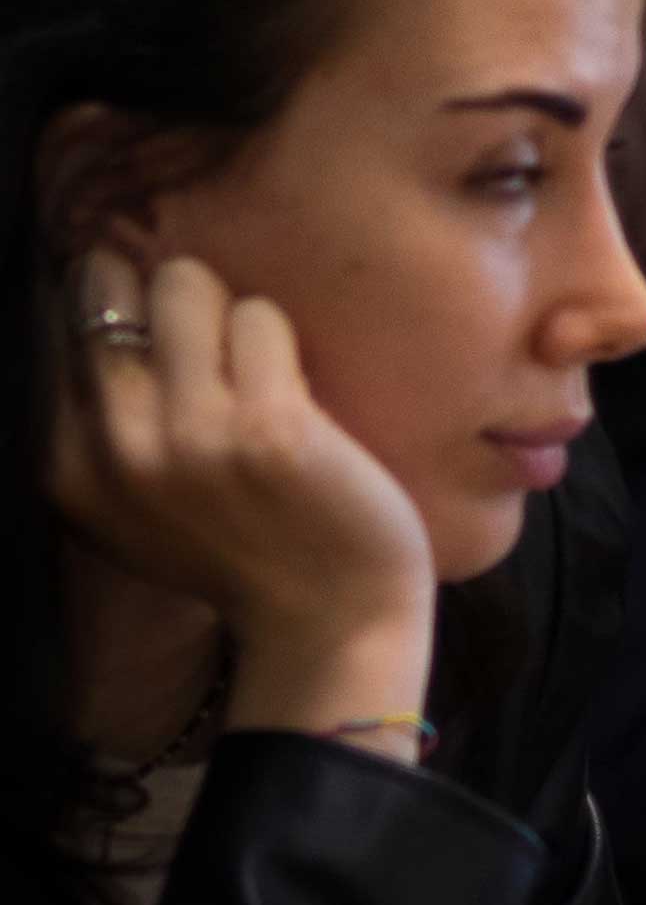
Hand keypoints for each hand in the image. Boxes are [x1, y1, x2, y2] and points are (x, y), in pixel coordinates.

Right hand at [49, 247, 438, 729]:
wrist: (328, 620)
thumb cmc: (237, 550)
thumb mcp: (128, 505)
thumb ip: (98, 423)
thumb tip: (89, 291)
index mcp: (67, 467)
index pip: (59, 325)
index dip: (110, 301)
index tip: (154, 333)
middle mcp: (116, 449)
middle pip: (110, 287)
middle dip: (164, 295)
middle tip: (207, 339)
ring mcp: (191, 436)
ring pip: (186, 284)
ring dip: (229, 313)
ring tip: (253, 370)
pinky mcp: (267, 425)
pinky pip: (260, 315)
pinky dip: (280, 338)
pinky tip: (295, 393)